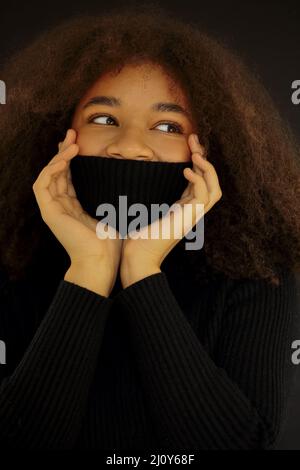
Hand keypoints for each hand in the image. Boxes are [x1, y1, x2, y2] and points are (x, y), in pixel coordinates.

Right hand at [32, 128, 122, 294]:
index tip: (82, 142)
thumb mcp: (114, 212)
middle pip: (57, 171)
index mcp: (75, 206)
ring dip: (58, 156)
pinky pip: (42, 184)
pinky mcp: (49, 212)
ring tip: (71, 141)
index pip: (69, 176)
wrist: (103, 262)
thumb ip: (114, 196)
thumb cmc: (112, 242)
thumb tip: (132, 179)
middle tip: (73, 133)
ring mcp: (53, 209)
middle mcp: (62, 205)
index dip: (73, 158)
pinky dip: (52, 168)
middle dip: (64, 151)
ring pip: (48, 174)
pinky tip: (66, 157)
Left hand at [120, 133, 222, 287]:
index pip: (199, 181)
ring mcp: (191, 216)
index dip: (197, 161)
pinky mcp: (187, 220)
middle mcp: (190, 211)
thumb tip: (133, 176)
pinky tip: (185, 171)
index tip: (188, 143)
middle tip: (194, 140)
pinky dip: (199, 181)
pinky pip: (204, 197)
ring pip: (215, 189)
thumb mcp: (142, 208)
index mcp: (182, 208)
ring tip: (196, 152)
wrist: (136, 258)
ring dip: (208, 168)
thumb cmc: (135, 237)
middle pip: (212, 182)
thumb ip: (146, 194)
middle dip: (205, 159)